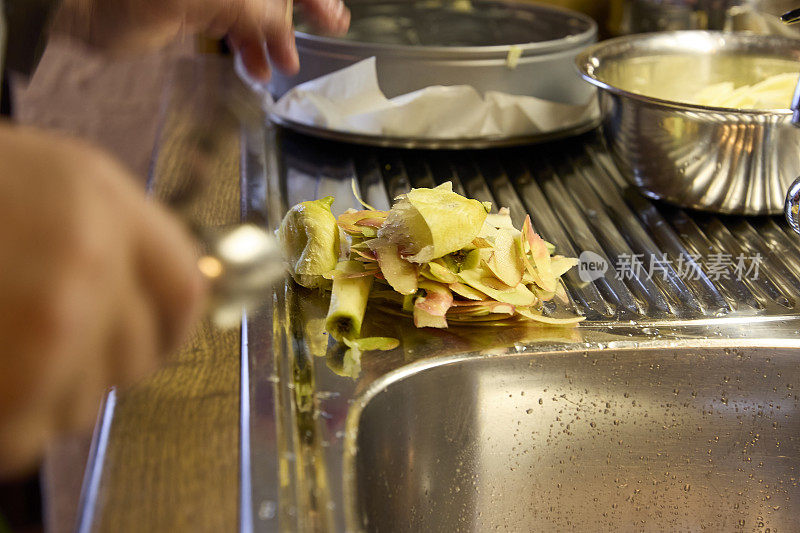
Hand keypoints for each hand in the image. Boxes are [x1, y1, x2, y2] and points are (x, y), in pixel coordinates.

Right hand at [0, 122, 204, 478]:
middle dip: (99, 366)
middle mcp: (88, 258)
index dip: (171, 326)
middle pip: (139, 355)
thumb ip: (109, 234)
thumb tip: (156, 304)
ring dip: (46, 397)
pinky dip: (5, 428)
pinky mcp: (12, 384)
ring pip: (86, 404)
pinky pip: (30, 438)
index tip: (157, 340)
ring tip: (0, 352)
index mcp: (100, 200)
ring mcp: (51, 322)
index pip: (183, 288)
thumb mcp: (45, 182)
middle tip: (51, 351)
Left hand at [56, 0, 350, 79]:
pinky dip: (249, 50)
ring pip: (257, 14)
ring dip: (274, 41)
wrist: (87, 7)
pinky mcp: (196, 14)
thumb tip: (285, 30)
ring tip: (285, 66)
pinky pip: (235, 30)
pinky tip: (257, 70)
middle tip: (324, 36)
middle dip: (297, 19)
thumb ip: (258, 10)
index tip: (336, 18)